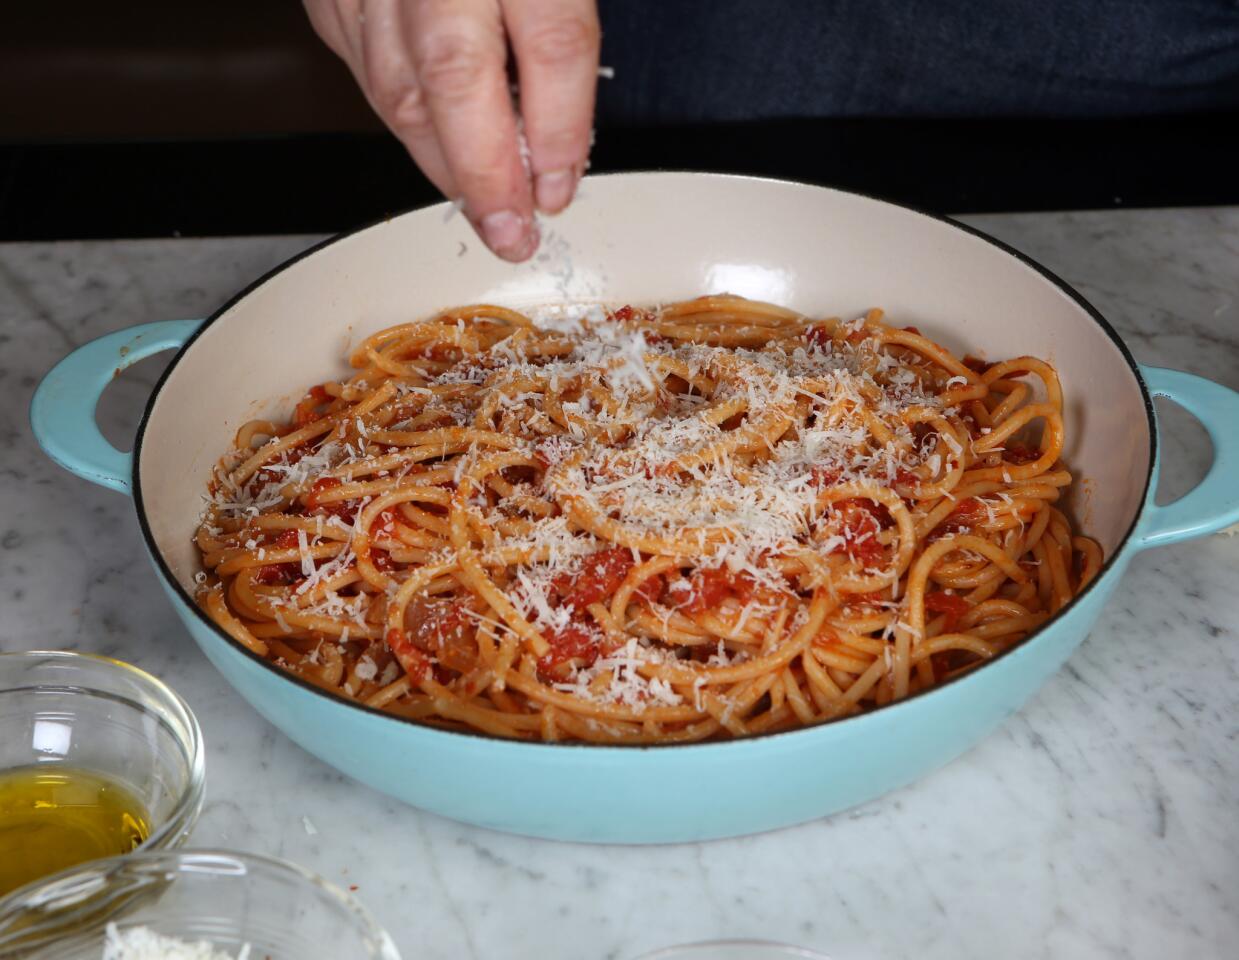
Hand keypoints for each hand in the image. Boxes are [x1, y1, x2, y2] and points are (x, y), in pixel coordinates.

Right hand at [304, 0, 600, 260]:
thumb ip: (558, 15)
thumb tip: (558, 124)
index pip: (549, 38)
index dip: (560, 127)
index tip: (561, 183)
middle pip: (456, 76)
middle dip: (486, 173)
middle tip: (511, 230)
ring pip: (396, 82)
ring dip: (439, 159)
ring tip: (477, 203)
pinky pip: (357, 60)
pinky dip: (394, 112)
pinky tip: (424, 141)